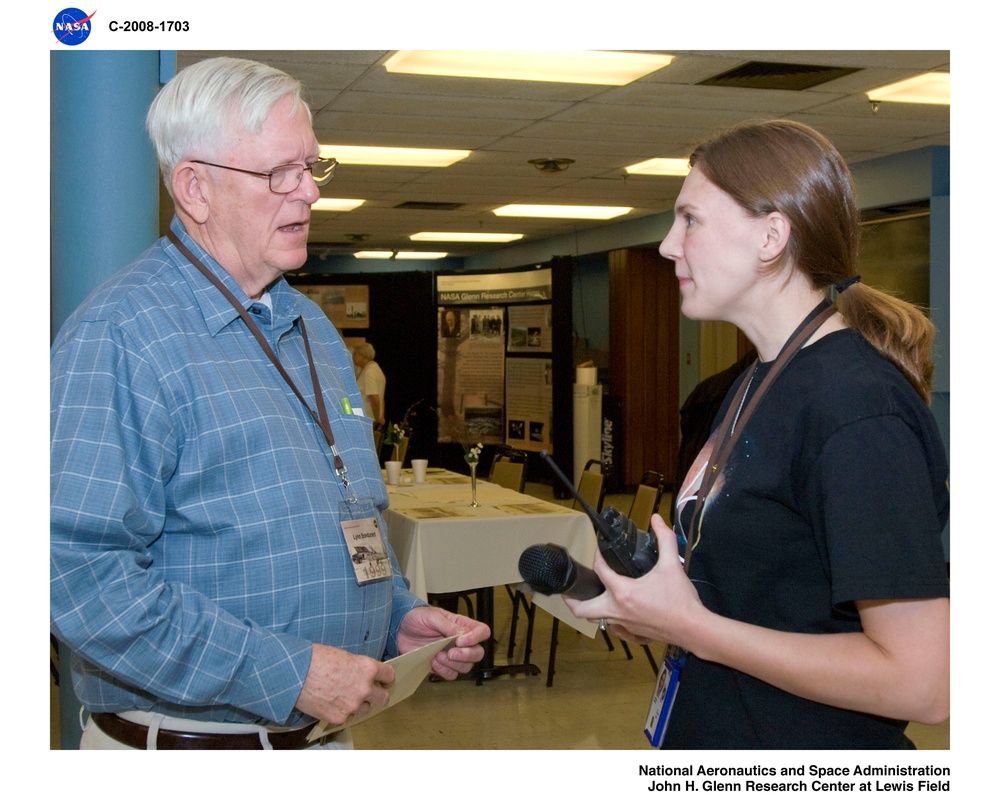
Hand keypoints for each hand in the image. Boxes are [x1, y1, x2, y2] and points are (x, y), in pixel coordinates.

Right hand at [294, 644, 394, 725]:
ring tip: (343, 697)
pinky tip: (330, 703)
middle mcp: (364, 688)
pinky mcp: (339, 718)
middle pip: (383, 698)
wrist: (295, 673)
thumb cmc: (316, 659)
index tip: (383, 681)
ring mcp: (352, 705)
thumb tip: (363, 676)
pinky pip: (347, 717)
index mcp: (367, 668)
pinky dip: (341, 712)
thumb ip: (358, 668)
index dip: (386, 678)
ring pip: (365, 709)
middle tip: (370, 694)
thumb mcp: (344, 657)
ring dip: (358, 705)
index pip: (389, 675)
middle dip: (378, 695)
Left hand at [398, 605, 489, 679]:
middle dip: (466, 655)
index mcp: (461, 625)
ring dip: (453, 664)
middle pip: (478, 653)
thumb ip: (448, 626)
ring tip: (437, 655)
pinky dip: (444, 671)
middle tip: (450, 653)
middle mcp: (460, 642)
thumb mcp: (432, 616)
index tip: (461, 641)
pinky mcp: (441, 665)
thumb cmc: (417, 617)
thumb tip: (464, 634)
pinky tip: (433, 661)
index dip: (476, 638)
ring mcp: (451, 655)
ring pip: (466, 667)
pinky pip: (451, 674)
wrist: (399, 629)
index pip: (482, 632)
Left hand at [564, 513, 704, 648]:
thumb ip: (665, 539)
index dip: (596, 556)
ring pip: (597, 619)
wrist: (693, 628)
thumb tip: (658, 519)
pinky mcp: (632, 634)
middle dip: (572, 600)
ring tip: (592, 595)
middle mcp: (617, 611)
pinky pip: (613, 627)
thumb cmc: (681, 600)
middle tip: (570, 589)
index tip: (600, 549)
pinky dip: (609, 617)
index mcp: (623, 593)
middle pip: (582, 610)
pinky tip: (616, 608)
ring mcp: (623, 625)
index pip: (599, 571)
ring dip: (591, 608)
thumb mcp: (672, 565)